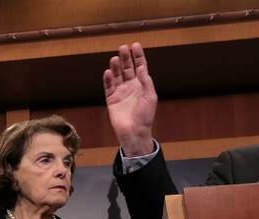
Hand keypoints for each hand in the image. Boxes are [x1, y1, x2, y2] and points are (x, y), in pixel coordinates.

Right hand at [103, 42, 157, 156]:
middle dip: (125, 58)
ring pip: (117, 75)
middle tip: (123, 47)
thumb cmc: (145, 116)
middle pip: (127, 68)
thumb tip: (141, 67)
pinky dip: (108, 79)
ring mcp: (120, 92)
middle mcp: (130, 86)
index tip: (135, 45)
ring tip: (115, 58)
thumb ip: (145, 81)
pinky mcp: (111, 99)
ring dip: (116, 67)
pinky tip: (108, 72)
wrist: (135, 132)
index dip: (138, 56)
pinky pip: (108, 87)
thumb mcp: (150, 96)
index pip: (140, 66)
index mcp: (141, 84)